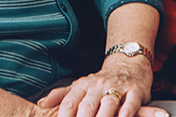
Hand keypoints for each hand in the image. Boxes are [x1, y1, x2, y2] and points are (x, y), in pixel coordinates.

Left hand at [37, 57, 166, 116]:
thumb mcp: (80, 85)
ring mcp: (117, 87)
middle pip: (87, 106)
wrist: (128, 63)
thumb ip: (61, 95)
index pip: (69, 103)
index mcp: (83, 85)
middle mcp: (98, 85)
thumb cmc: (100, 81)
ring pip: (108, 104)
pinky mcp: (135, 91)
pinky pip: (130, 104)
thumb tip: (41, 104)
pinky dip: (126, 113)